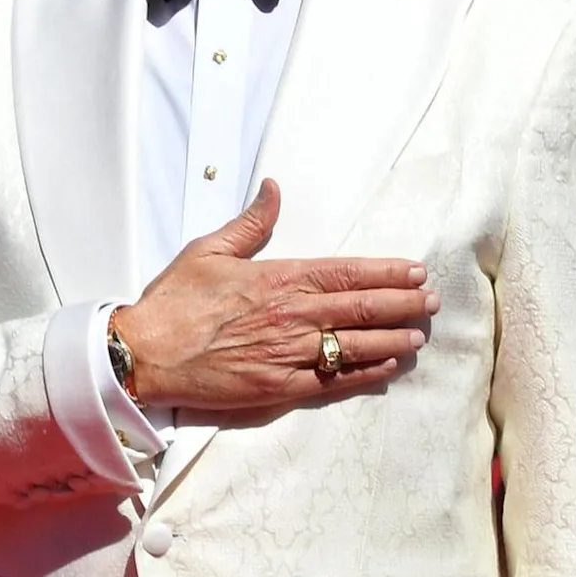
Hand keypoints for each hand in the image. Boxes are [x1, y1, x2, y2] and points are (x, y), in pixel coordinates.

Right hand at [107, 179, 435, 412]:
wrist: (142, 354)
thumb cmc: (173, 302)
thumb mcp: (209, 251)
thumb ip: (251, 223)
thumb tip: (273, 188)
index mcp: (279, 279)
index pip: (348, 272)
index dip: (388, 273)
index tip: (416, 271)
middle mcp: (292, 315)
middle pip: (362, 307)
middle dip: (404, 303)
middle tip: (433, 301)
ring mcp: (290, 354)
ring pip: (356, 344)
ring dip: (393, 338)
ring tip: (419, 334)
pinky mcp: (280, 388)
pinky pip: (334, 381)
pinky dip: (365, 373)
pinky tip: (387, 367)